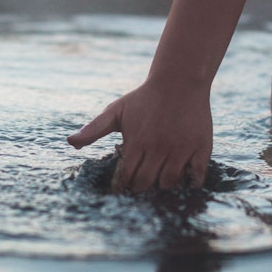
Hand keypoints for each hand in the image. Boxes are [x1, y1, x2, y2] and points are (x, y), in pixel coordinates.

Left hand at [67, 80, 212, 192]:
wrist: (179, 81)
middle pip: (146, 184)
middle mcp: (159, 149)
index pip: (126, 176)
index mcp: (137, 142)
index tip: (121, 189)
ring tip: (158, 186)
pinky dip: (190, 184)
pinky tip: (183, 182)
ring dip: (162, 188)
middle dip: (140, 189)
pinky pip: (196, 176)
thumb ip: (93, 129)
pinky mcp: (201, 148)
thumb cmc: (144, 97)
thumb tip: (70, 142)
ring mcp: (181, 149)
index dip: (122, 186)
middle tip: (138, 189)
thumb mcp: (116, 111)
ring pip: (169, 183)